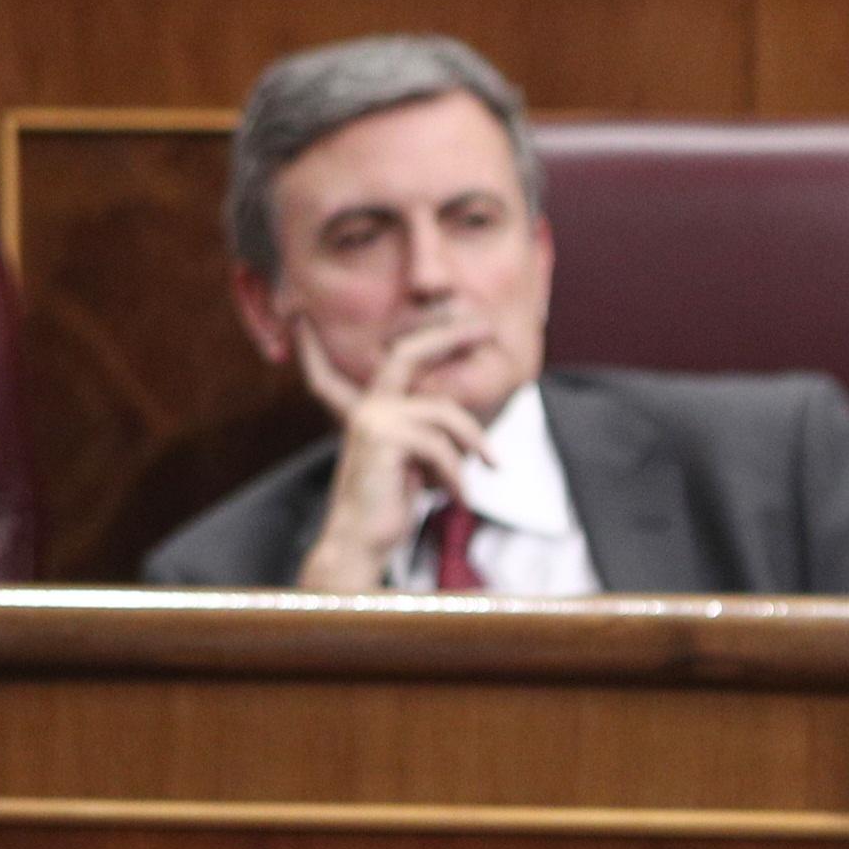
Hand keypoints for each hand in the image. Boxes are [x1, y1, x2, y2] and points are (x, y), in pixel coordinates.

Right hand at [289, 313, 493, 591]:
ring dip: (474, 445)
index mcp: (372, 408)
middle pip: (409, 354)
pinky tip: (459, 498)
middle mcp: (367, 407)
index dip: (388, 328)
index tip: (367, 304)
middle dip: (448, 335)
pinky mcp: (384, 440)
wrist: (361, 544)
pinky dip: (457, 475)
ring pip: (444, 414)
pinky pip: (440, 446)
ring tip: (488, 472)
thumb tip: (474, 434)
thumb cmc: (390, 508)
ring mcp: (372, 420)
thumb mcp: (417, 465)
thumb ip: (432, 437)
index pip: (388, 362)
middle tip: (485, 326)